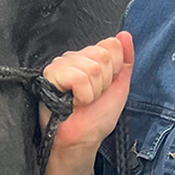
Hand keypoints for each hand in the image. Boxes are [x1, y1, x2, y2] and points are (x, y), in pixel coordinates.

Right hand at [38, 32, 132, 174]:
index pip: (110, 45)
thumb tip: (124, 34)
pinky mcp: (49, 76)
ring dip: (93, 91)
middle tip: (91, 98)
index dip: (112, 72)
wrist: (82, 140)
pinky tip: (73, 103)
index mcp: (87, 57)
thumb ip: (125, 60)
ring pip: (91, 67)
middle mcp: (72, 58)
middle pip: (102, 55)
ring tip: (82, 102)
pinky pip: (78, 76)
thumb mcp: (119, 86)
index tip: (103, 89)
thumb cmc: (96, 117)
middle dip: (103, 82)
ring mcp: (59, 65)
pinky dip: (83, 95)